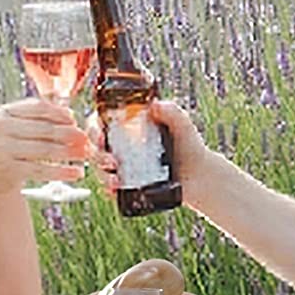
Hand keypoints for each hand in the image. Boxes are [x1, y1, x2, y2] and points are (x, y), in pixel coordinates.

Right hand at [0, 97, 93, 197]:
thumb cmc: (0, 147)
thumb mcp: (11, 126)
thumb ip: (35, 119)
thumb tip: (71, 117)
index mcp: (5, 113)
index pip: (37, 108)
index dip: (59, 113)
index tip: (74, 120)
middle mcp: (2, 128)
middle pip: (44, 129)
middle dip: (69, 134)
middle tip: (86, 140)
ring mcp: (4, 149)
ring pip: (44, 149)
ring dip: (69, 153)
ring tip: (85, 156)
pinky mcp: (9, 169)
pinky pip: (41, 170)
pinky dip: (61, 172)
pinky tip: (75, 172)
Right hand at [90, 96, 214, 201]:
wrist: (200, 175)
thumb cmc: (190, 145)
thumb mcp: (182, 125)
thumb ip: (172, 112)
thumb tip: (155, 105)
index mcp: (128, 127)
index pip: (101, 123)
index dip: (94, 128)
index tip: (102, 135)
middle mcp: (121, 146)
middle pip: (95, 146)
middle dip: (96, 153)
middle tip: (110, 160)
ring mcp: (123, 166)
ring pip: (99, 167)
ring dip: (101, 172)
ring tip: (115, 179)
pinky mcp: (127, 184)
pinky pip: (110, 187)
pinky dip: (108, 188)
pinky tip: (115, 189)